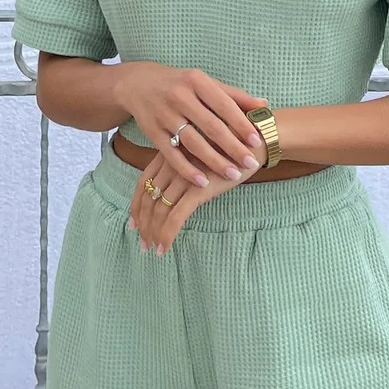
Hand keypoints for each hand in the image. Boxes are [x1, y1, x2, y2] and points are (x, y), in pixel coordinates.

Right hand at [113, 62, 266, 186]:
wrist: (138, 84)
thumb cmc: (180, 84)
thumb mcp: (204, 82)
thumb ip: (233, 95)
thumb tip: (263, 104)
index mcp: (196, 81)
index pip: (223, 104)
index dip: (241, 123)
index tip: (257, 140)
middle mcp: (179, 96)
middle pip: (210, 126)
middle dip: (232, 146)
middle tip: (251, 163)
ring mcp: (164, 115)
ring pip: (192, 142)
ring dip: (214, 161)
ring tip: (233, 175)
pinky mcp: (152, 132)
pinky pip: (171, 154)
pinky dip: (187, 169)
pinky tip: (202, 182)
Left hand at [128, 144, 263, 253]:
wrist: (254, 138)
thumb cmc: (232, 144)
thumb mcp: (202, 150)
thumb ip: (187, 163)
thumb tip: (179, 185)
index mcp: (170, 153)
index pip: (143, 181)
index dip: (136, 204)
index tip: (134, 222)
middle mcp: (171, 163)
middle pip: (147, 198)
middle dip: (143, 223)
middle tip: (143, 242)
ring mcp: (183, 176)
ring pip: (159, 210)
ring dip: (153, 232)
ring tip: (153, 249)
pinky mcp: (198, 189)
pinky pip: (176, 216)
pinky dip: (167, 234)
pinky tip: (165, 247)